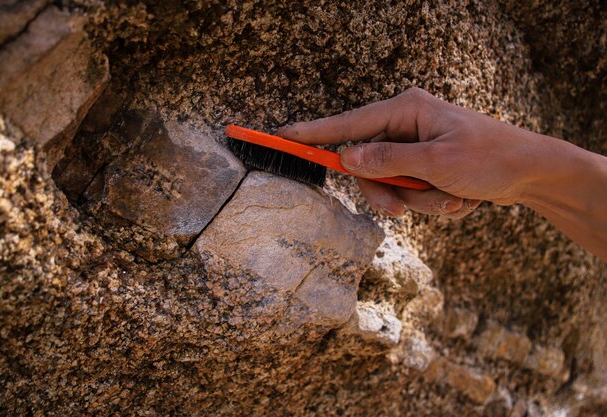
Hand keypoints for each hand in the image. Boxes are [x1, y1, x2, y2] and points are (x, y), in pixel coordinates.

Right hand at [276, 88, 544, 218]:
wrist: (531, 173)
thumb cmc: (490, 159)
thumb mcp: (435, 163)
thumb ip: (386, 161)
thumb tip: (346, 158)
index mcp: (405, 111)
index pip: (347, 124)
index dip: (312, 133)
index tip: (281, 136)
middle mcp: (405, 125)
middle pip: (367, 166)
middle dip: (387, 193)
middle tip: (402, 208)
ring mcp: (415, 148)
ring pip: (391, 186)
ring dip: (419, 201)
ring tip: (454, 198)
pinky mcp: (425, 167)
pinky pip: (412, 194)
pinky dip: (434, 202)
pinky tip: (461, 197)